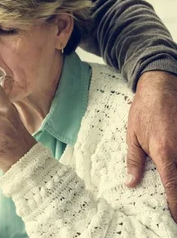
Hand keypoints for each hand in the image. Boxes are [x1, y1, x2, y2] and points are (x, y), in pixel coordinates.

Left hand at [126, 71, 176, 220]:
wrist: (160, 86)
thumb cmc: (144, 110)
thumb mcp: (132, 136)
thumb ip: (134, 161)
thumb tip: (130, 183)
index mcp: (164, 152)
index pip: (173, 186)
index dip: (175, 204)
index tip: (175, 217)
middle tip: (174, 208)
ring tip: (174, 190)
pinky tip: (176, 171)